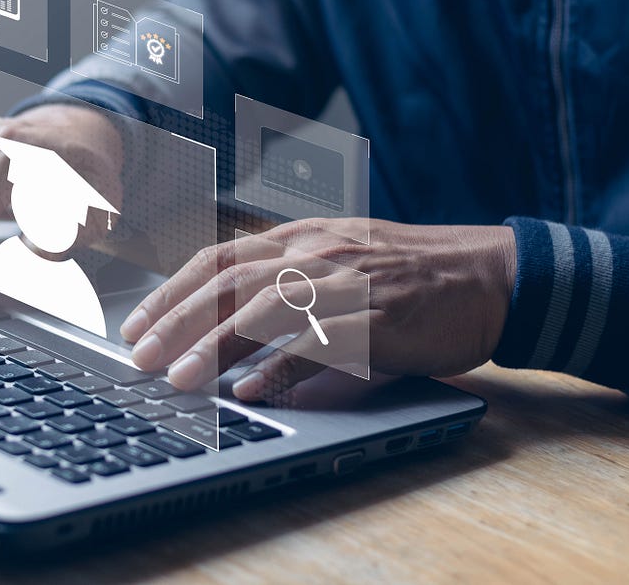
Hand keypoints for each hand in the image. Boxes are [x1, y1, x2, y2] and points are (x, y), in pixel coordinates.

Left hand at [119, 218, 516, 401]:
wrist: (491, 275)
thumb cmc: (410, 273)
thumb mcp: (339, 262)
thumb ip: (287, 283)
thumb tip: (231, 327)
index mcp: (301, 237)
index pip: (218, 258)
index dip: (171, 291)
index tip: (137, 324)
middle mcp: (317, 251)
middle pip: (229, 282)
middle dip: (177, 320)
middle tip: (140, 357)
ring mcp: (348, 280)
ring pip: (266, 308)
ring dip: (217, 345)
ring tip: (182, 379)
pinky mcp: (380, 316)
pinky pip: (322, 342)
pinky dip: (282, 368)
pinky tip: (252, 392)